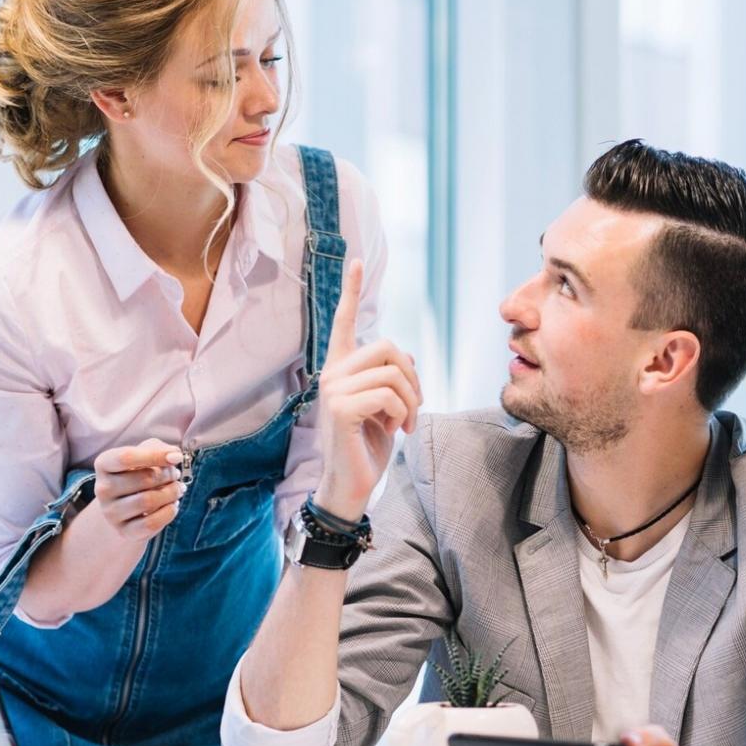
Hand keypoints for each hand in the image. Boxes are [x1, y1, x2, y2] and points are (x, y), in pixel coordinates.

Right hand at [92, 438, 184, 541]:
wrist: (128, 507)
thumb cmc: (140, 474)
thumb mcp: (146, 454)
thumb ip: (159, 447)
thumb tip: (173, 454)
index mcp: (104, 464)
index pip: (126, 457)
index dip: (155, 455)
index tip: (177, 457)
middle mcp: (102, 489)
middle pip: (144, 479)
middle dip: (169, 475)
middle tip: (175, 475)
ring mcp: (111, 513)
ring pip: (149, 501)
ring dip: (172, 493)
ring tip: (177, 489)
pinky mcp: (124, 531)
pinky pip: (151, 523)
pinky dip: (169, 512)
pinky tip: (171, 505)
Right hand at [313, 259, 422, 520]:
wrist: (351, 485)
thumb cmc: (369, 446)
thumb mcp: (386, 408)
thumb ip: (390, 380)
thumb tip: (405, 358)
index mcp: (341, 368)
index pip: (344, 321)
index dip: (350, 290)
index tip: (355, 260)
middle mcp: (332, 373)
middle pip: (388, 345)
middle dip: (413, 377)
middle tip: (413, 408)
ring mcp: (333, 389)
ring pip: (393, 373)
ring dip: (410, 402)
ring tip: (402, 424)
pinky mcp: (340, 408)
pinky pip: (388, 395)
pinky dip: (402, 414)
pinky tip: (393, 432)